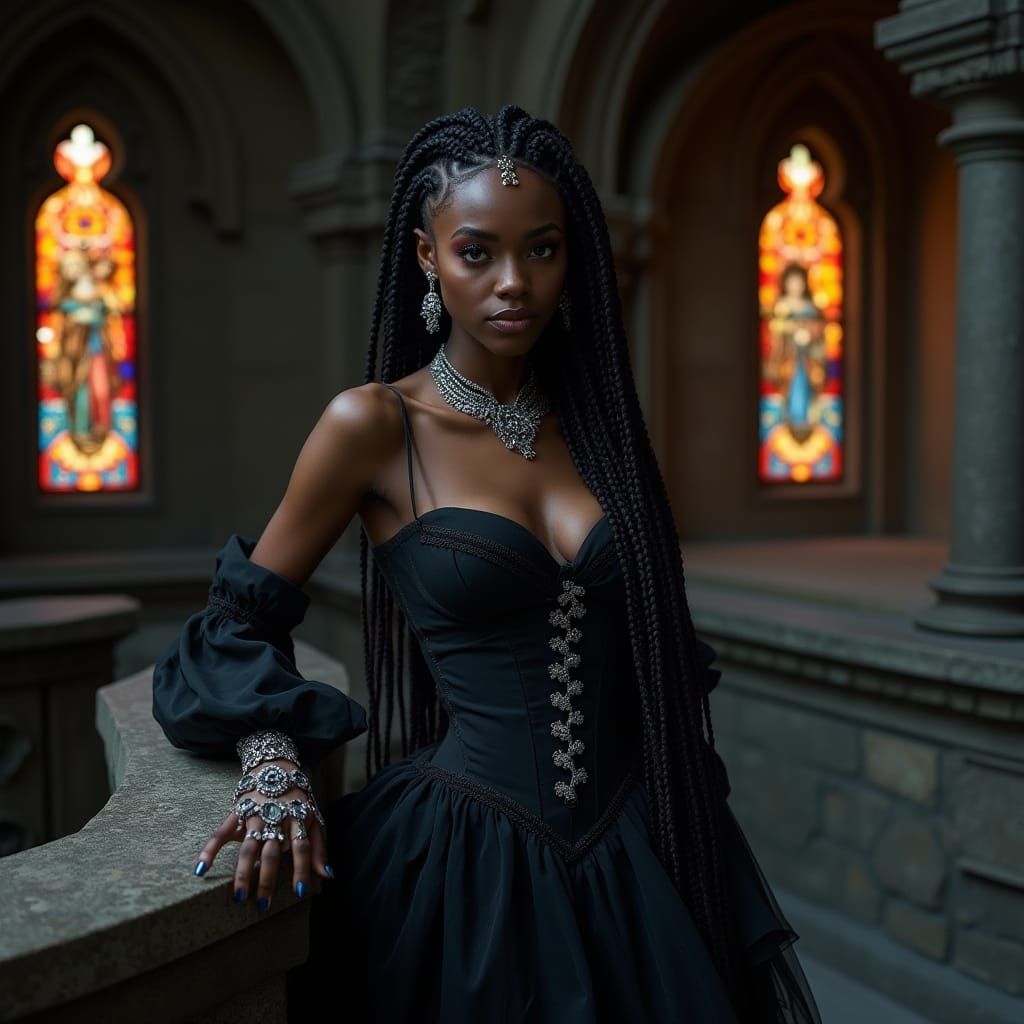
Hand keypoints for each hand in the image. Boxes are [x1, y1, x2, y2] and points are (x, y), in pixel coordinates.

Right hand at [192, 758, 333, 910]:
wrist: (276, 768)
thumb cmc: (297, 800)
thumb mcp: (313, 818)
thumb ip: (318, 848)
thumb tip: (328, 875)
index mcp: (297, 819)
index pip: (301, 847)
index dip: (302, 869)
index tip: (298, 892)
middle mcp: (275, 818)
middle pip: (272, 851)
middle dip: (268, 878)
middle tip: (262, 905)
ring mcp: (254, 815)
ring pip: (248, 847)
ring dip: (243, 872)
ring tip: (239, 896)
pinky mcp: (236, 812)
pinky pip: (220, 833)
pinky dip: (209, 850)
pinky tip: (201, 869)